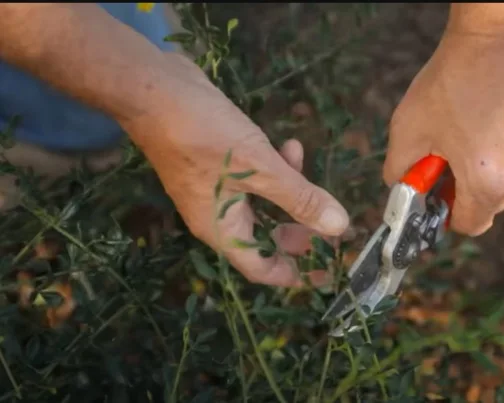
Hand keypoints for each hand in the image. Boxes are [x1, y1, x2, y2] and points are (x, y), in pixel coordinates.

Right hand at [121, 54, 349, 286]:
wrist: (152, 88)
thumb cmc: (204, 135)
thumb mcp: (260, 168)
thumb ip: (300, 198)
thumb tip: (340, 227)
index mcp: (222, 229)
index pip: (263, 268)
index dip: (296, 272)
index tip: (328, 270)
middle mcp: (217, 215)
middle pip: (267, 236)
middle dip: (300, 228)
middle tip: (331, 219)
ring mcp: (216, 188)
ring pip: (264, 201)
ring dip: (290, 188)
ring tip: (307, 164)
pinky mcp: (218, 162)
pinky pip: (255, 176)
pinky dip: (275, 166)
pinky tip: (289, 144)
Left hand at [383, 15, 503, 235]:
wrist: (500, 31)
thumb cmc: (455, 79)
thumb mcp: (408, 128)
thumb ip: (400, 171)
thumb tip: (401, 187)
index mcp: (489, 184)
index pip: (472, 224)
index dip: (451, 211)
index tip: (443, 192)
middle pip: (495, 198)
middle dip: (475, 180)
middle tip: (457, 145)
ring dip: (502, 157)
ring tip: (484, 118)